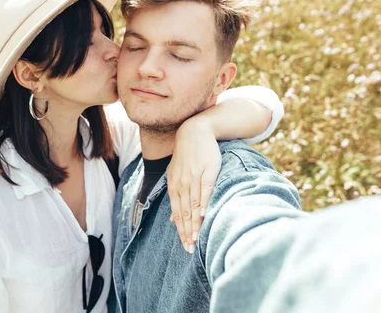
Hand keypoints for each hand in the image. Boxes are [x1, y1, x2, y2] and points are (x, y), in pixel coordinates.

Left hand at [167, 117, 221, 252]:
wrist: (195, 132)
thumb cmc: (186, 156)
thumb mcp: (176, 175)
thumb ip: (175, 198)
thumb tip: (173, 220)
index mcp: (174, 186)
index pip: (177, 213)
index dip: (181, 231)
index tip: (185, 246)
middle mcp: (182, 183)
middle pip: (184, 213)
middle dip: (187, 232)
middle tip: (190, 249)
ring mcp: (194, 177)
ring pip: (193, 205)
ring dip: (194, 223)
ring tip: (196, 238)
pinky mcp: (207, 171)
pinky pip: (205, 189)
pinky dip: (204, 202)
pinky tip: (204, 214)